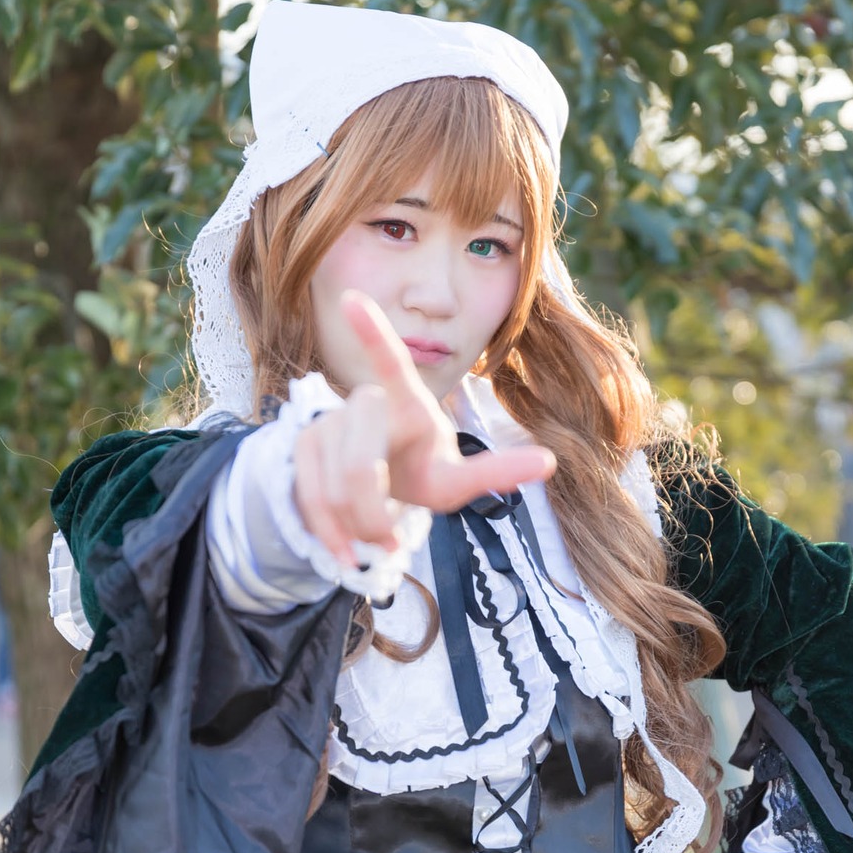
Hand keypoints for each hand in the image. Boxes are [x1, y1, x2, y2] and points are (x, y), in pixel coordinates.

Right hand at [292, 291, 555, 565]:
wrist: (373, 494)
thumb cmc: (419, 475)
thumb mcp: (455, 482)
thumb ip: (496, 472)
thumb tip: (550, 462)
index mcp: (407, 403)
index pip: (391, 363)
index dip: (372, 334)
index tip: (351, 299)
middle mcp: (364, 404)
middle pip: (359, 460)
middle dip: (372, 510)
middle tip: (391, 538)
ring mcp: (328, 423)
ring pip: (334, 483)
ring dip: (356, 526)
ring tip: (377, 540)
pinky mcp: (302, 448)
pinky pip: (310, 496)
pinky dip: (330, 534)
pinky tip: (345, 553)